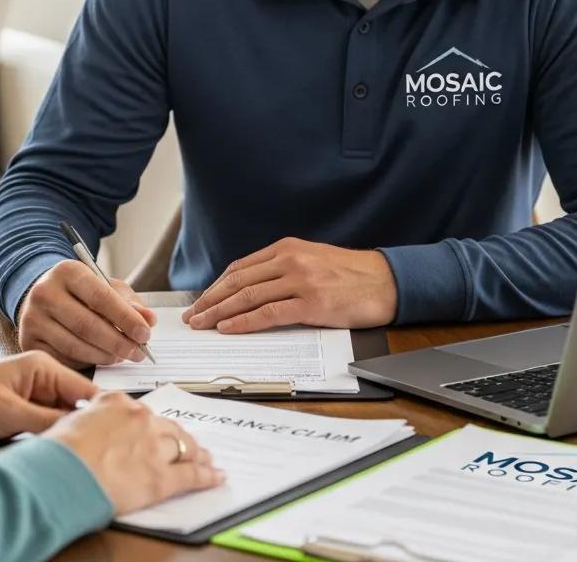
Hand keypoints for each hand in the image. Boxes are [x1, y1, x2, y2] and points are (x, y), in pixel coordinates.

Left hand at [0, 351, 97, 446]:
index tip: (112, 432)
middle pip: (77, 406)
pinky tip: (55, 453)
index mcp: (43, 367)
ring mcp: (34, 400)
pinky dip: (52, 441)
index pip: (85, 388)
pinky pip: (48, 429)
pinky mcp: (24, 417)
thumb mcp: (8, 411)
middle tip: (94, 449)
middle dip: (84, 427)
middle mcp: (43, 381)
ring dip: (66, 435)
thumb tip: (79, 430)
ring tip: (76, 453)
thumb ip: (46, 420)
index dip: (100, 410)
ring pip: (63, 420)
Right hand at [17, 259, 156, 367]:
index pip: (100, 297)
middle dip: (118, 342)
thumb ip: (130, 303)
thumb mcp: (108, 287)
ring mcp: (32, 319)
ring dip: (105, 356)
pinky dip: (86, 363)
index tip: (145, 333)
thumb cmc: (82, 292)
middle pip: (87, 325)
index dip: (125, 318)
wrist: (45, 296)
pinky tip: (101, 358)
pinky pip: (63, 359)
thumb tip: (148, 320)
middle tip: (139, 352)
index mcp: (67, 271)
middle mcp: (45, 293)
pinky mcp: (28, 342)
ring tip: (123, 356)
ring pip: (75, 346)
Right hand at [47, 391, 224, 513]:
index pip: (142, 412)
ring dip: (196, 453)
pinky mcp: (160, 478)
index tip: (155, 429)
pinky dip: (207, 476)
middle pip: (168, 428)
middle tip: (189, 444)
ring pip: (184, 447)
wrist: (60, 474)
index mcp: (118, 403)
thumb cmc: (57, 452)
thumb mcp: (71, 421)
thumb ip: (91, 419)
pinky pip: (191, 475)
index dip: (151, 425)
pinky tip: (216, 476)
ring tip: (205, 459)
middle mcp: (140, 419)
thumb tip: (92, 425)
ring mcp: (153, 447)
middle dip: (180, 437)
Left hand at [181, 237, 396, 332]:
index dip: (216, 286)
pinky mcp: (311, 303)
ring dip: (219, 312)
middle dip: (210, 300)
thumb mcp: (311, 259)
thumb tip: (249, 289)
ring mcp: (300, 280)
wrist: (385, 281)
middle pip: (238, 281)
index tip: (200, 301)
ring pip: (248, 296)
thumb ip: (282, 269)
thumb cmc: (349, 274)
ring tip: (202, 325)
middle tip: (191, 317)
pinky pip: (269, 313)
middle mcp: (289, 260)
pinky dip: (244, 321)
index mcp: (286, 248)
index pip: (240, 268)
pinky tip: (229, 328)